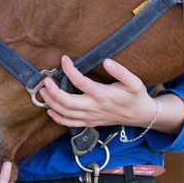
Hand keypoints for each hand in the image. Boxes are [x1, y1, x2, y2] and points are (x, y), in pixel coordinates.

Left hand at [39, 56, 156, 128]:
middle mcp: (94, 107)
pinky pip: (70, 123)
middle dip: (53, 91)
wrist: (140, 115)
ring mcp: (90, 117)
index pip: (80, 82)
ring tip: (43, 92)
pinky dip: (57, 118)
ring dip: (51, 103)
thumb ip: (120, 71)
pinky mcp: (90, 123)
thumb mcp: (134, 81)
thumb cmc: (136, 96)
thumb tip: (106, 61)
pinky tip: (49, 110)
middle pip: (67, 102)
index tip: (64, 59)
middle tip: (45, 80)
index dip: (70, 70)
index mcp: (103, 95)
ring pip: (65, 113)